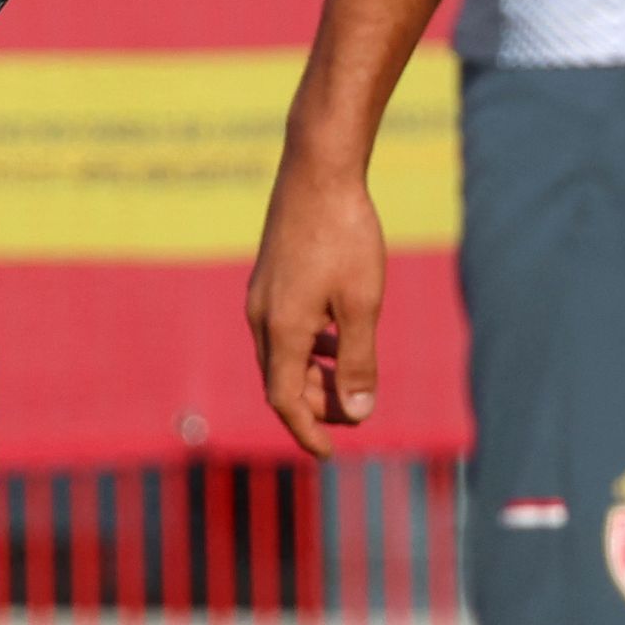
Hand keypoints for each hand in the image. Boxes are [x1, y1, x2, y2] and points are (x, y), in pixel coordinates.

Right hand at [242, 141, 385, 458]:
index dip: (307, 431)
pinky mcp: (270, 276)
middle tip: (354, 412)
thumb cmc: (345, 235)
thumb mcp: (362, 303)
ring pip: (281, 354)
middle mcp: (262, 316)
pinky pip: (282, 329)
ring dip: (312, 376)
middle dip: (314, 404)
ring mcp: (262, 295)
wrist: (318, 169)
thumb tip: (358, 413)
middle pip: (281, 381)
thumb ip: (359, 361)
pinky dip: (308, 347)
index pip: (284, 400)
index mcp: (283, 329)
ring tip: (349, 380)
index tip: (328, 454)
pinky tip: (337, 336)